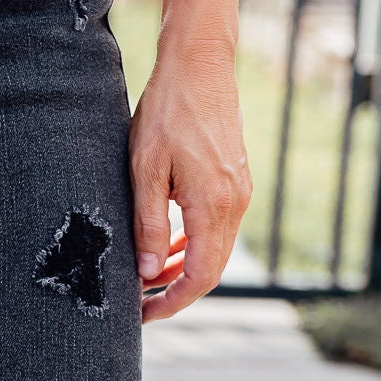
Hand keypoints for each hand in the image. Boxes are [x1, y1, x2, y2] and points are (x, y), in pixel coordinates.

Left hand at [128, 41, 251, 322]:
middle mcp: (234, 204)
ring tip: (149, 279)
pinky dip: (193, 244)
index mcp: (214, 206)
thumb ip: (149, 225)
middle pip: (212, 270)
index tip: (143, 314)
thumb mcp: (145, 170)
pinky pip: (216, 228)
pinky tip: (169, 247)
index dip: (172, 302)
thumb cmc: (166, 112)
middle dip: (177, 292)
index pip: (201, 276)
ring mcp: (239, 192)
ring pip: (215, 250)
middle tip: (141, 305)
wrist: (199, 65)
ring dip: (184, 269)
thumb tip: (149, 273)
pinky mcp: (234, 181)